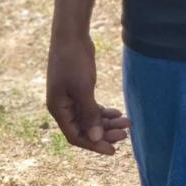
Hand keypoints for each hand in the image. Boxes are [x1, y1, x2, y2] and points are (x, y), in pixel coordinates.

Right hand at [46, 30, 130, 156]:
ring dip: (107, 122)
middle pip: (85, 128)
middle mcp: (63, 106)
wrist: (71, 35)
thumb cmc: (74, 61)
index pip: (76, 136)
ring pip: (90, 118)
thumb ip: (89, 114)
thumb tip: (96, 138)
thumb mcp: (83, 89)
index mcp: (59, 109)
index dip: (94, 145)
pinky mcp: (78, 89)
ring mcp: (70, 97)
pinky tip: (117, 112)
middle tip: (125, 134)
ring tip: (127, 122)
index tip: (113, 150)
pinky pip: (91, 107)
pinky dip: (103, 111)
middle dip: (105, 133)